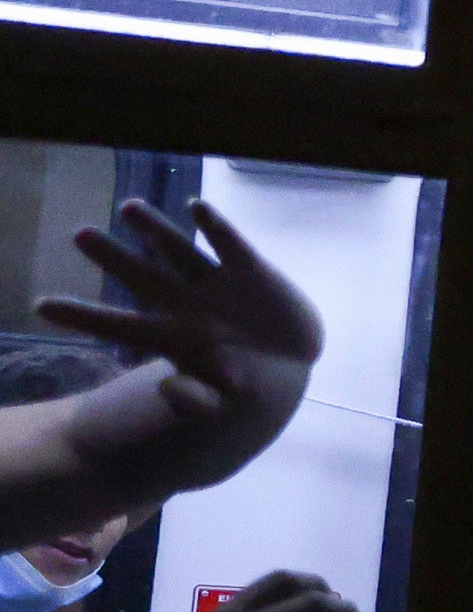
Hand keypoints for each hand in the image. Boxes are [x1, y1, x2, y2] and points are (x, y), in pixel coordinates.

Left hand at [43, 198, 321, 440]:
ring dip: (156, 229)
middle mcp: (185, 303)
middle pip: (142, 277)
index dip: (83, 316)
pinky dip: (216, 227)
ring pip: (179, 251)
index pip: (120, 326)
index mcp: (171, 337)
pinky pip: (230, 246)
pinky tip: (197, 208)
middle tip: (79, 234)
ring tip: (129, 207)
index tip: (41, 307)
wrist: (293, 362)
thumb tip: (168, 388)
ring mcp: (216, 283)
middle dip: (112, 257)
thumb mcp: (226, 404)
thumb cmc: (251, 388)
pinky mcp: (251, 271)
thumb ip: (197, 401)